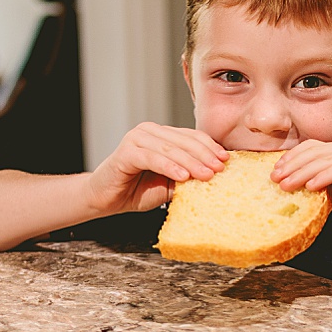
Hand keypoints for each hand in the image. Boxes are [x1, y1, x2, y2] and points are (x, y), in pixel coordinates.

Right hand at [84, 122, 227, 214]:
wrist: (105, 200)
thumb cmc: (137, 190)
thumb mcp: (170, 184)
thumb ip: (188, 176)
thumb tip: (215, 177)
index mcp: (162, 135)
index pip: (191, 136)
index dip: (210, 147)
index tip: (226, 160)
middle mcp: (149, 131)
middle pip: (184, 140)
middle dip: (205, 155)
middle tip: (220, 169)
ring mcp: (136, 139)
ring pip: (170, 148)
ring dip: (191, 162)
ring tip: (207, 175)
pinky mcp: (126, 152)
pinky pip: (152, 158)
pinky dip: (168, 166)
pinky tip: (182, 176)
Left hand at [271, 139, 331, 238]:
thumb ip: (323, 193)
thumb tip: (296, 190)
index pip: (314, 150)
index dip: (292, 159)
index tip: (274, 173)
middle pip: (316, 151)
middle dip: (292, 165)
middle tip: (274, 178)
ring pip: (327, 158)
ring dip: (304, 171)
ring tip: (286, 183)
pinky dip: (326, 176)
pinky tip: (311, 185)